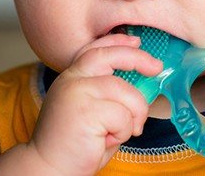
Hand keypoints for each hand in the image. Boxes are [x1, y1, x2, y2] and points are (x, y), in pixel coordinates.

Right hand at [26, 34, 162, 174]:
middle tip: (156, 67)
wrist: (48, 169)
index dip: (117, 41)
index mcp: (71, 78)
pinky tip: (106, 141)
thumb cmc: (76, 145)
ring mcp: (77, 93)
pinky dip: (123, 131)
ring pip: (126, 92)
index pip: (95, 49)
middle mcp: (72, 80)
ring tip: (118, 132)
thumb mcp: (92, 110)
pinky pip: (123, 116)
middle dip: (138, 59)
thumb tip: (142, 81)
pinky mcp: (86, 111)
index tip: (136, 41)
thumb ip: (108, 93)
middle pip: (111, 56)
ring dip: (133, 115)